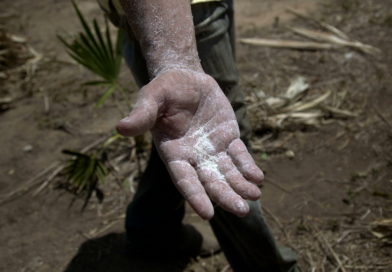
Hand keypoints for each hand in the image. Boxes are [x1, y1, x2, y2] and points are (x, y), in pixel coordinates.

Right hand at [117, 69, 263, 219]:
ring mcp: (213, 149)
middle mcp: (194, 156)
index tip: (207, 213)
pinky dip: (248, 167)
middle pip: (210, 181)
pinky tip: (258, 178)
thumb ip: (141, 114)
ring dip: (240, 186)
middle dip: (225, 196)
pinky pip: (240, 156)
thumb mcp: (151, 98)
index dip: (195, 195)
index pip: (184, 179)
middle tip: (241, 211)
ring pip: (228, 172)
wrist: (185, 79)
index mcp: (173, 152)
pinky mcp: (229, 139)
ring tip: (254, 196)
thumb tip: (120, 127)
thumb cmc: (164, 90)